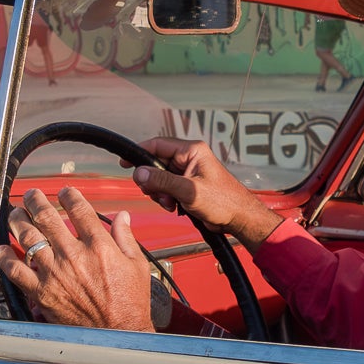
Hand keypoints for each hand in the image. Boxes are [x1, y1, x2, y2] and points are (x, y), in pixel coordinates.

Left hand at [0, 187, 154, 331]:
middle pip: (47, 217)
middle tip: (33, 196)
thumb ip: (125, 237)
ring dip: (18, 221)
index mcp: (99, 246)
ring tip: (16, 214)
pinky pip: (16, 271)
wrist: (117, 335)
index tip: (65, 192)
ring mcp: (55, 274)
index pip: (78, 209)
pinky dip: (6, 258)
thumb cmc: (130, 303)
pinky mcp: (42, 293)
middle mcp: (73, 256)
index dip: (69, 195)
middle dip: (37, 200)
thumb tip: (122, 216)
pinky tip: (4, 249)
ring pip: (27, 238)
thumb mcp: (137, 265)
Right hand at [130, 138, 284, 248]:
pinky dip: (167, 198)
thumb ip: (163, 181)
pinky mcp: (188, 185)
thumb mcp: (189, 191)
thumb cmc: (223, 201)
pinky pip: (168, 188)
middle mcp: (189, 158)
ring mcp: (188, 172)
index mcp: (191, 151)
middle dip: (153, 181)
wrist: (239, 217)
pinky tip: (175, 207)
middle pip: (156, 163)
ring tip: (171, 204)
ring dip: (160, 193)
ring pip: (160, 178)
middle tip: (157, 194)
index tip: (124, 163)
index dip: (139, 153)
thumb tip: (139, 173)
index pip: (158, 145)